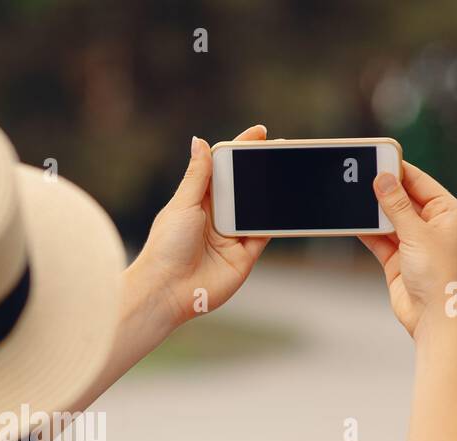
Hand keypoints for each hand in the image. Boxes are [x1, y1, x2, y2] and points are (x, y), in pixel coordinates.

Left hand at [125, 125, 271, 331]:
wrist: (168, 291)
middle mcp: (216, 217)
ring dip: (272, 192)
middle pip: (244, 187)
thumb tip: (199, 141)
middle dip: (262, 168)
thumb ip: (197, 175)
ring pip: (257, 208)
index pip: (222, 169)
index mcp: (197, 201)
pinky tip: (287, 203)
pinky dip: (277, 220)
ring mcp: (231, 237)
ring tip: (290, 170)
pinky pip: (265, 234)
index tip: (259, 133)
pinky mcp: (244, 256)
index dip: (240, 150)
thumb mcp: (182, 204)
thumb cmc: (166, 247)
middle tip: (281, 148)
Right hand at [359, 162, 456, 339]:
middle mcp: (432, 227)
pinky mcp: (398, 261)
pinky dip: (367, 232)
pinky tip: (352, 221)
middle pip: (403, 200)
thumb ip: (396, 206)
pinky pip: (379, 240)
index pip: (421, 183)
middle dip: (383, 191)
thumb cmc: (439, 275)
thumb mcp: (417, 233)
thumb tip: (383, 179)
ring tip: (352, 196)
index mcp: (448, 213)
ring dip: (373, 213)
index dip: (400, 171)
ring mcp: (414, 244)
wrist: (434, 317)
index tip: (378, 159)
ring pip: (389, 220)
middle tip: (360, 176)